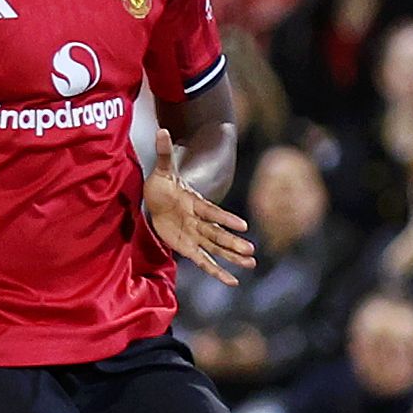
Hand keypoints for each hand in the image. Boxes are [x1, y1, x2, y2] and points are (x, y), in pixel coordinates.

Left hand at [143, 131, 253, 286]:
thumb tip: (161, 131)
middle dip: (232, 243)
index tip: (243, 225)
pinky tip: (232, 281)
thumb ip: (164, 153)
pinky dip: (217, 271)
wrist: (160, 198)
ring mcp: (196, 235)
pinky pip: (204, 261)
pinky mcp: (189, 247)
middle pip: (218, 234)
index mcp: (196, 203)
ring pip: (216, 248)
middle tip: (252, 251)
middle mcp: (200, 221)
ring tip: (251, 265)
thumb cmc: (163, 184)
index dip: (226, 218)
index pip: (212, 212)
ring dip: (232, 257)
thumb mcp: (163, 170)